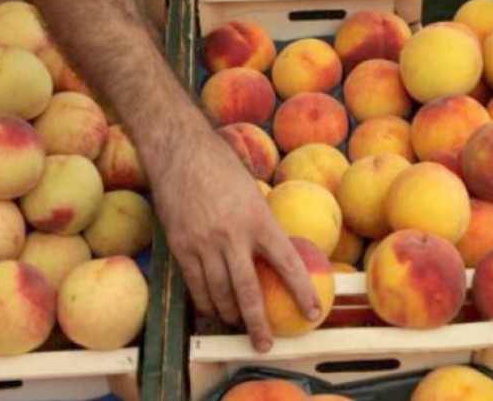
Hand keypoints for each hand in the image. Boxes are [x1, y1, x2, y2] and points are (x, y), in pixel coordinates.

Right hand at [148, 117, 320, 351]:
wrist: (179, 150)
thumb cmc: (220, 165)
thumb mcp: (252, 190)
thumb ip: (262, 221)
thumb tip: (274, 247)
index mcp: (258, 218)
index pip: (287, 262)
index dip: (302, 290)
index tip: (313, 312)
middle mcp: (232, 235)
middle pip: (248, 290)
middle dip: (258, 323)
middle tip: (265, 342)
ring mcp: (203, 243)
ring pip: (218, 293)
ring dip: (230, 314)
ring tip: (237, 325)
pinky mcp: (180, 246)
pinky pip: (194, 285)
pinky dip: (205, 302)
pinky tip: (212, 309)